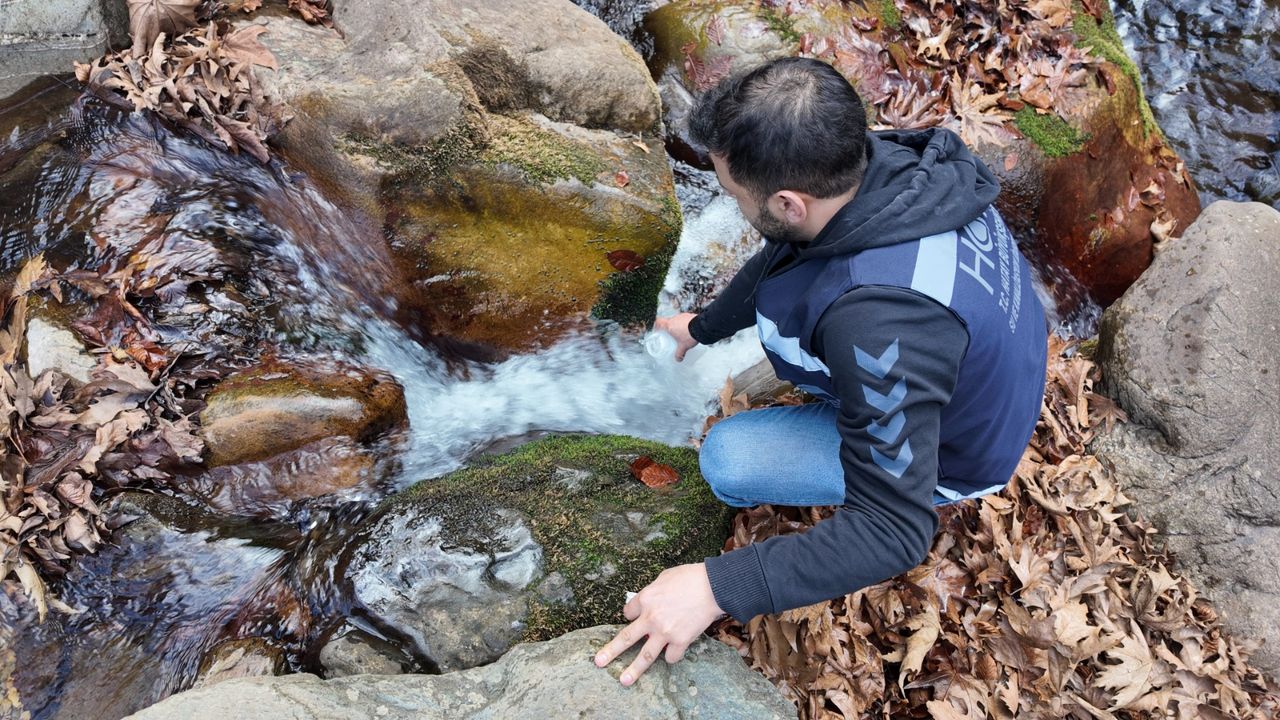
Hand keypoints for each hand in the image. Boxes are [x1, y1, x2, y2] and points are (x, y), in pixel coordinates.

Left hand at [593, 563, 724, 685]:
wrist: (713, 586)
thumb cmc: (690, 577)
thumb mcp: (664, 576)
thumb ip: (652, 591)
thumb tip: (647, 600)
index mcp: (645, 599)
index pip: (628, 613)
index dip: (632, 615)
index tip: (635, 617)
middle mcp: (651, 618)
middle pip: (626, 638)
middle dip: (611, 651)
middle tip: (599, 662)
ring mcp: (665, 632)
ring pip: (645, 656)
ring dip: (634, 670)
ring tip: (624, 681)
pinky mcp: (681, 641)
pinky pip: (671, 657)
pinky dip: (671, 656)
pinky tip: (672, 652)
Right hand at [655, 313, 698, 361]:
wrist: (702, 328)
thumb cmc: (690, 335)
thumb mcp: (683, 346)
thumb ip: (679, 353)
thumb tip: (678, 358)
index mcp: (669, 325)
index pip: (658, 321)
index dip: (657, 325)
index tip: (658, 329)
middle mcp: (675, 318)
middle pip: (668, 321)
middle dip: (669, 328)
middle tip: (671, 334)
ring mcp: (682, 316)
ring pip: (677, 320)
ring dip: (678, 325)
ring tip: (682, 333)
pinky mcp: (689, 315)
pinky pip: (684, 319)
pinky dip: (685, 324)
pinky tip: (689, 330)